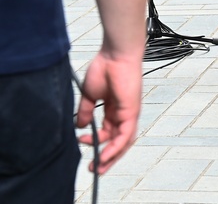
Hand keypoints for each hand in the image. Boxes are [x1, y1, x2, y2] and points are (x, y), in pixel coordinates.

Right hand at [76, 49, 143, 173]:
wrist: (115, 54)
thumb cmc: (105, 67)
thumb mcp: (90, 94)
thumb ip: (86, 111)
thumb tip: (80, 126)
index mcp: (114, 109)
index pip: (108, 132)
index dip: (96, 141)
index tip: (81, 142)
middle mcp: (123, 113)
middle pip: (119, 140)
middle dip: (108, 156)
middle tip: (95, 168)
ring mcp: (129, 112)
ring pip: (124, 141)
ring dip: (112, 156)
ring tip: (100, 166)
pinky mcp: (131, 111)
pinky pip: (126, 134)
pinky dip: (116, 146)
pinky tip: (106, 154)